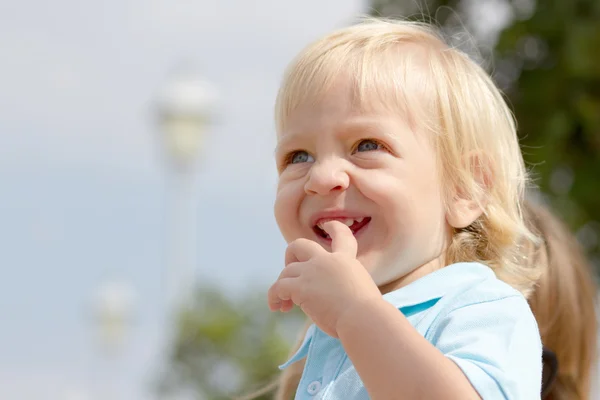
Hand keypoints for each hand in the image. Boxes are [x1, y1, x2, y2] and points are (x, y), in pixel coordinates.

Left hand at [268, 220, 380, 336]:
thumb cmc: (368, 314)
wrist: (363, 318)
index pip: (342, 236)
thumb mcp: (362, 290)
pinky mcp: (300, 287)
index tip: (328, 225)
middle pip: (300, 245)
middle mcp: (327, 260)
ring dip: (282, 286)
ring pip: (286, 271)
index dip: (334, 228)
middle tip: (292, 276)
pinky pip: (278, 287)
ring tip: (284, 305)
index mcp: (346, 260)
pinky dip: (274, 297)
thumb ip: (346, 285)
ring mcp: (312, 271)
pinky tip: (276, 307)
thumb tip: (335, 299)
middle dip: (290, 257)